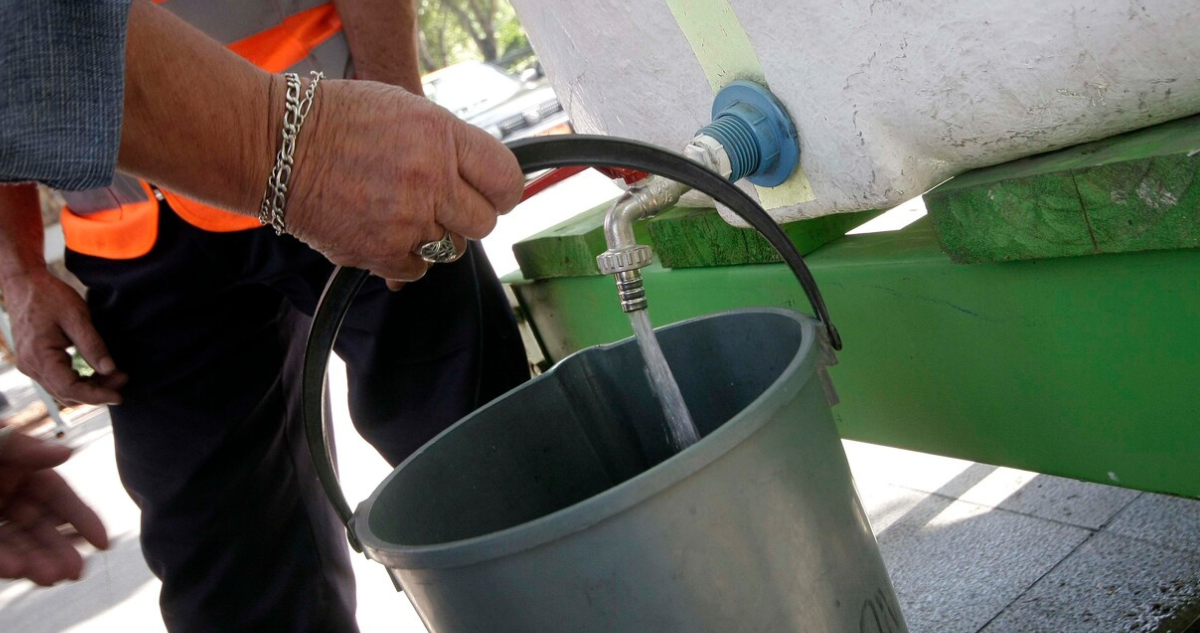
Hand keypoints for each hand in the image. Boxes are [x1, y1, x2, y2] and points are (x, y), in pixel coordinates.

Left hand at [0, 427, 108, 585]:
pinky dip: (3, 563)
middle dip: (60, 549)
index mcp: (18, 469)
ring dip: (35, 562)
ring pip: (18, 544)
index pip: (58, 496)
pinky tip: (18, 569)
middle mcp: (6, 495)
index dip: (82, 518)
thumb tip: (66, 452)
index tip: (104, 542)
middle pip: (40, 526)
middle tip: (76, 572)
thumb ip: (23, 446)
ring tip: (51, 577)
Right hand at [4, 271, 127, 404]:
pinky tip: (97, 373)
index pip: (69, 389)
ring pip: (62, 390)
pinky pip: (57, 380)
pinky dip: (78, 381)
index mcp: (39, 356)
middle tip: (123, 378)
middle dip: (97, 392)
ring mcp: (30, 365)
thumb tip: (110, 369)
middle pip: (66, 394)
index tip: (119, 396)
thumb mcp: (77, 316)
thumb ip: (93, 345)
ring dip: (88, 388)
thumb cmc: (49, 296)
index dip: (97, 396)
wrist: (24, 284)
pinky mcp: (34, 362)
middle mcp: (30, 366)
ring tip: (114, 376)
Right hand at [283, 79, 522, 281]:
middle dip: (467, 215)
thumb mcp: (406, 110)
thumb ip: (450, 143)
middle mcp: (430, 180)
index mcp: (441, 137)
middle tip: (442, 203)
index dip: (503, 191)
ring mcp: (406, 221)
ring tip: (401, 210)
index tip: (493, 194)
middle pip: (484, 222)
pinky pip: (418, 270)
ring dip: (433, 235)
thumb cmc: (338, 121)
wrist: (277, 146)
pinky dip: (405, 257)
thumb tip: (483, 177)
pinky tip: (384, 230)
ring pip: (452, 249)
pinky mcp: (381, 253)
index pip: (506, 180)